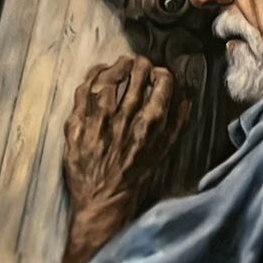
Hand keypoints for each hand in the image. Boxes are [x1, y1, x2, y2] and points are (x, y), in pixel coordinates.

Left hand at [52, 55, 186, 262]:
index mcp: (150, 124)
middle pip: (136, 74)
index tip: (159, 74)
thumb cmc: (135, 174)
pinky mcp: (77, 123)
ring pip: (109, 78)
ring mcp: (99, 120)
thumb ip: (177, 123)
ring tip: (121, 64)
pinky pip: (84, 91)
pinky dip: (93, 76)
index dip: (162, 73)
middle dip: (141, 64)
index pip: (162, 82)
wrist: (103, 198)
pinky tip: (99, 72)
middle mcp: (125, 118)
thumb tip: (185, 97)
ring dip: (118, 66)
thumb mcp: (164, 152)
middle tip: (141, 64)